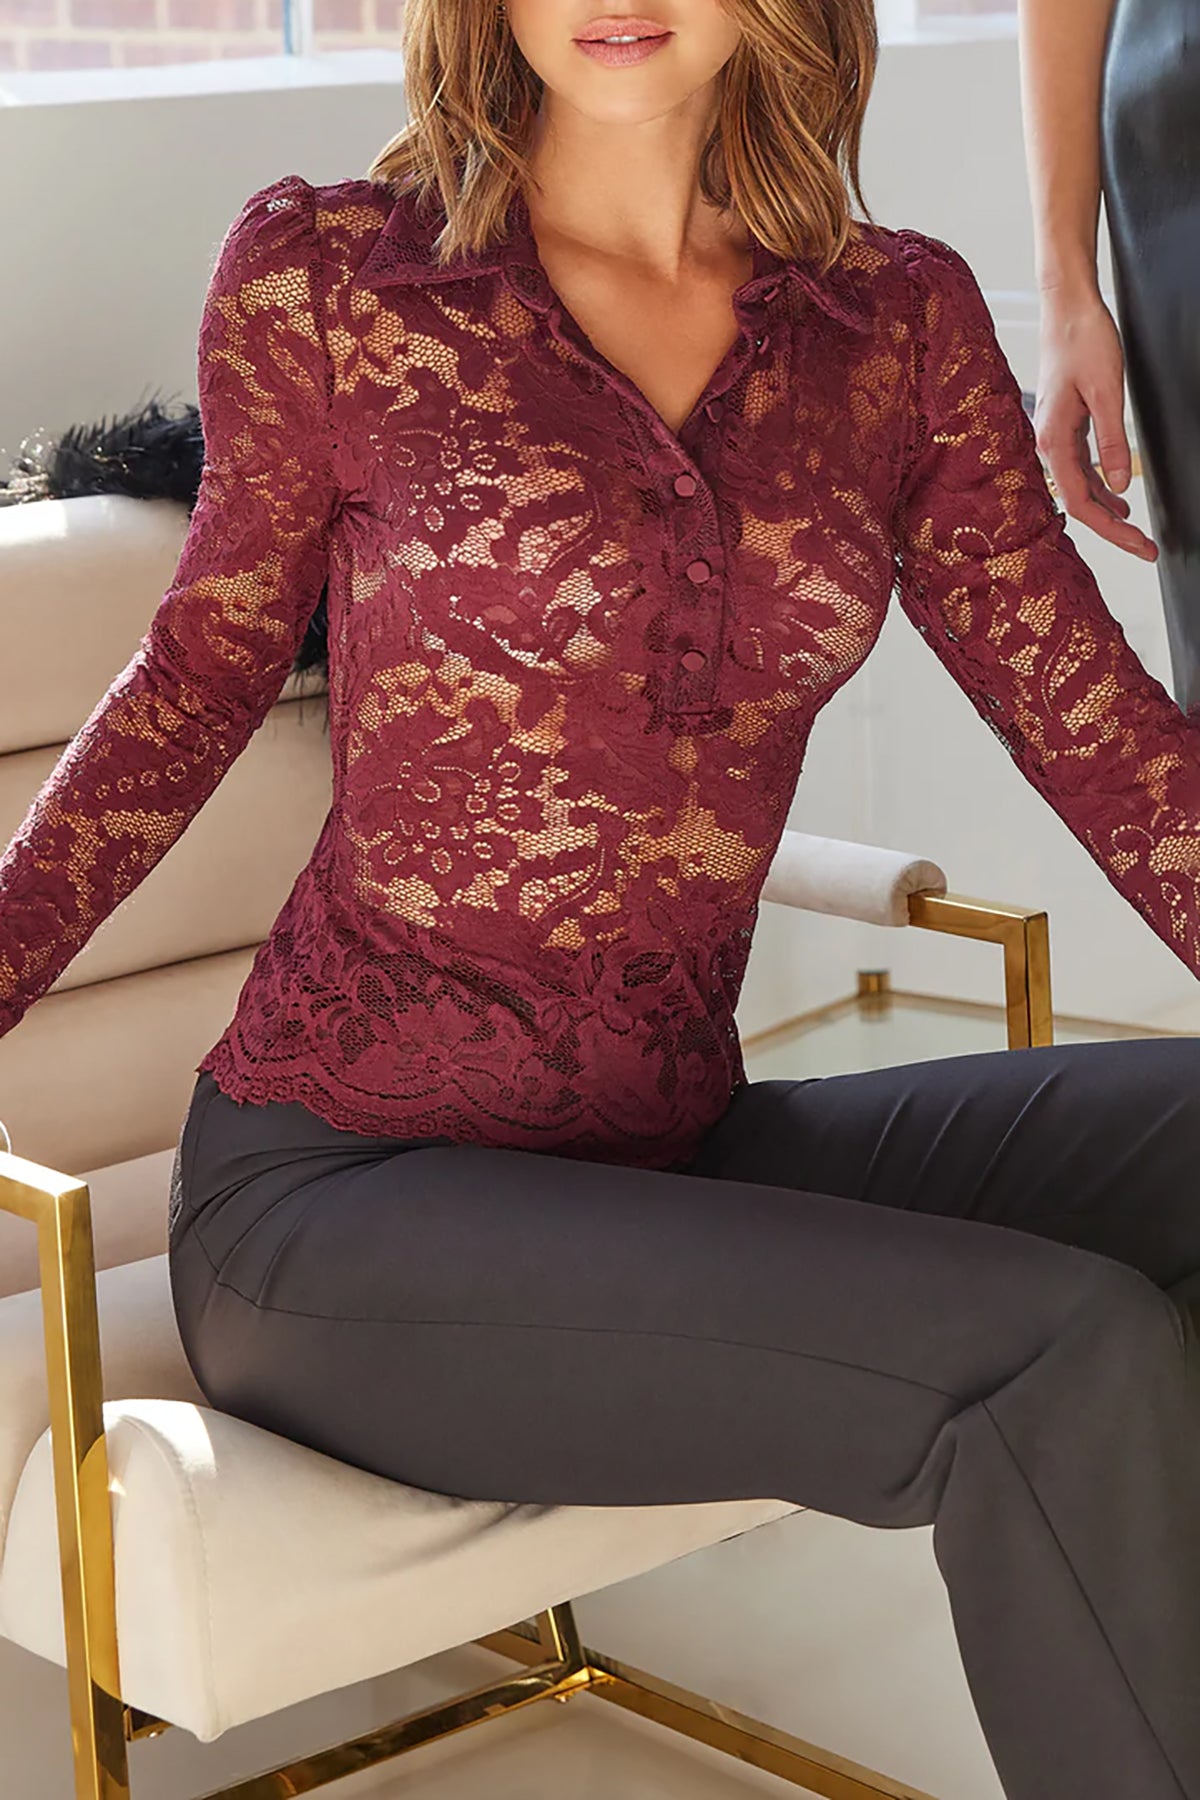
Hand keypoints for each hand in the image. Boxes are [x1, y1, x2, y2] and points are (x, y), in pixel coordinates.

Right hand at [1033, 288, 1157, 561]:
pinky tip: (1118, 496)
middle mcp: (1048, 446)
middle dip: (1113, 530)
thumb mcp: (1107, 392)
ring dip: (1107, 511)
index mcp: (1053, 442)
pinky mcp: (1064, 428)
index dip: (1112, 532)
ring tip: (1135, 529)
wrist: (1066, 308)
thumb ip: (1112, 441)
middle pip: (1080, 503)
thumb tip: (1120, 485)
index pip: (1081, 504)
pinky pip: (1080, 469)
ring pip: (1080, 489)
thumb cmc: (1083, 342)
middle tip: (1146, 548)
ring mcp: (1055, 438)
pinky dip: (1101, 487)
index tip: (1140, 546)